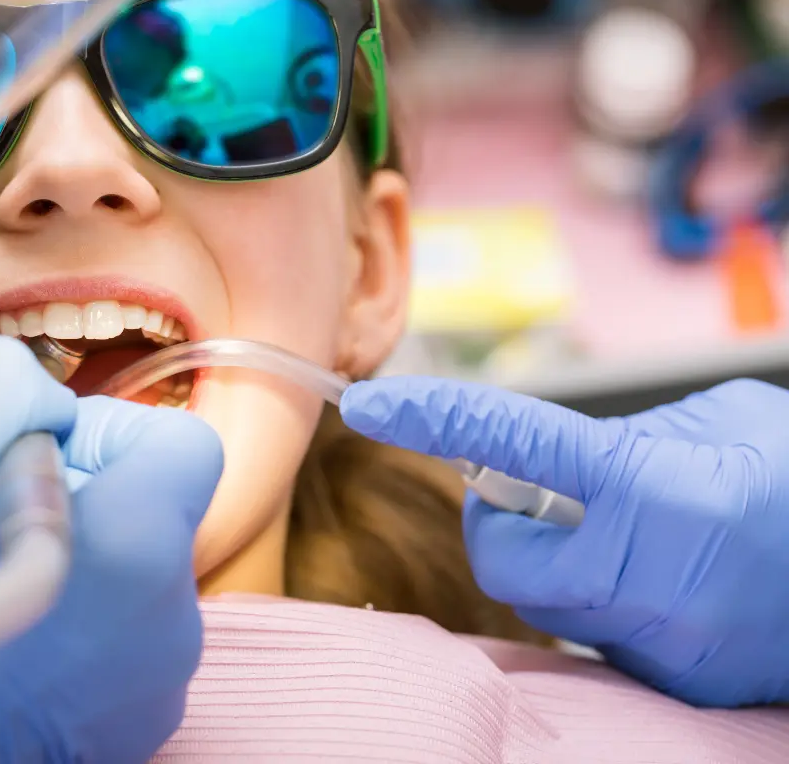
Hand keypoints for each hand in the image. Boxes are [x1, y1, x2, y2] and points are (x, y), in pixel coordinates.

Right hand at [0, 333, 223, 762]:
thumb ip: (2, 380)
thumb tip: (49, 398)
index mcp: (142, 547)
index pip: (181, 440)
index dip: (104, 430)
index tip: (32, 464)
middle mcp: (174, 620)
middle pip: (150, 508)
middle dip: (78, 497)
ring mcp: (159, 683)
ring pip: (134, 575)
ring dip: (73, 562)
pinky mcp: (135, 727)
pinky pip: (122, 640)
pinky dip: (74, 627)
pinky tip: (6, 643)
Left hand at [341, 376, 788, 707]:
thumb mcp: (715, 427)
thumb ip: (618, 443)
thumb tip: (543, 459)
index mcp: (651, 487)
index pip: (508, 443)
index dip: (432, 418)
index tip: (372, 407)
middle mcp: (647, 574)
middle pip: (501, 556)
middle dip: (505, 524)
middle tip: (548, 497)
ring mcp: (662, 639)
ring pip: (546, 602)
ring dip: (559, 563)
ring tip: (634, 537)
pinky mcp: (677, 679)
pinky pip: (597, 635)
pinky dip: (606, 602)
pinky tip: (667, 582)